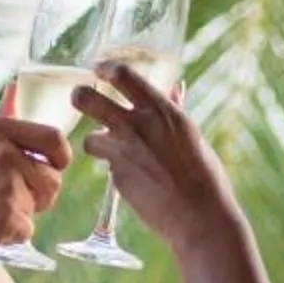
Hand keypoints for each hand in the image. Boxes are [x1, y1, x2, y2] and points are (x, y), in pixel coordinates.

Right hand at [0, 116, 68, 257]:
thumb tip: (16, 91)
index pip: (54, 140)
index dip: (60, 158)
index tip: (54, 168)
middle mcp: (6, 154)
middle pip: (52, 179)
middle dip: (38, 194)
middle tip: (9, 201)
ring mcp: (7, 186)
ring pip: (38, 206)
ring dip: (21, 214)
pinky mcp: (6, 218)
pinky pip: (26, 230)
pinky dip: (8, 235)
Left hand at [75, 64, 239, 254]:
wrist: (199, 214)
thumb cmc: (204, 174)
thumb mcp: (191, 134)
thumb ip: (175, 110)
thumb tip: (175, 88)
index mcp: (161, 110)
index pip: (123, 74)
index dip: (106, 68)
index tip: (99, 69)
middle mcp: (138, 125)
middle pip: (87, 99)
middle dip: (79, 97)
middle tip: (80, 99)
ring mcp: (124, 152)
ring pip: (90, 139)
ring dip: (98, 144)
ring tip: (112, 153)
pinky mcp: (117, 177)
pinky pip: (107, 168)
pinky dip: (117, 171)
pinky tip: (137, 180)